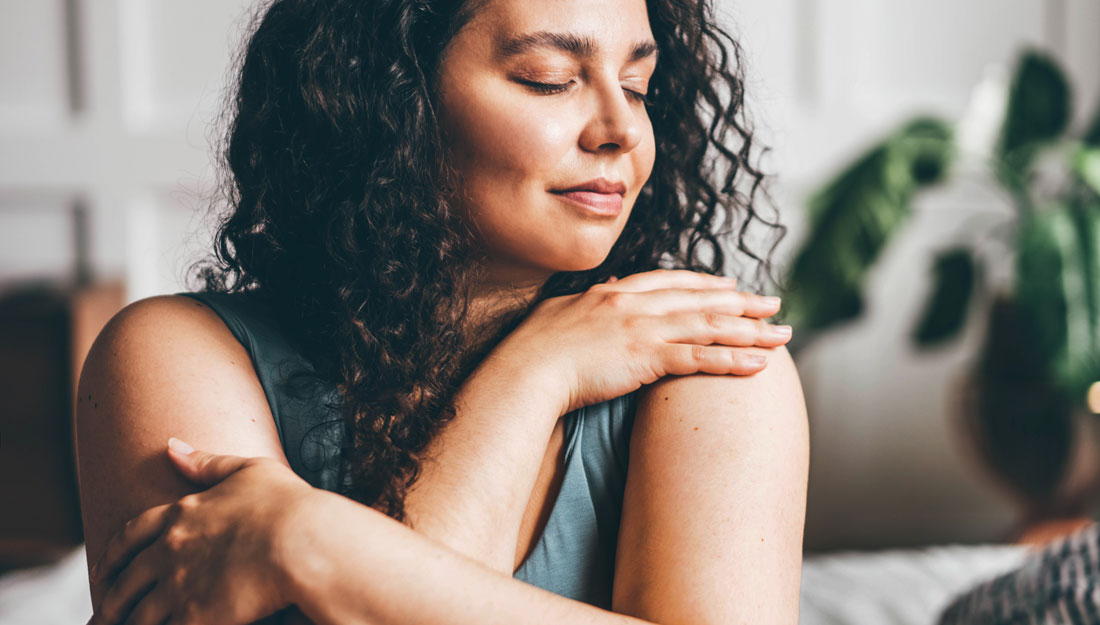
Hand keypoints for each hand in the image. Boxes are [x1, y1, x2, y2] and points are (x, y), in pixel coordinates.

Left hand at [87, 439, 317, 624]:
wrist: (303, 542)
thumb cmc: (285, 504)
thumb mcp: (248, 470)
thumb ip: (206, 462)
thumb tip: (171, 446)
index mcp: (181, 513)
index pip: (132, 534)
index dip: (114, 553)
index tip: (103, 568)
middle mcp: (171, 549)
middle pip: (127, 580)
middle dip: (112, 600)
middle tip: (102, 615)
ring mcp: (179, 585)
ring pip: (138, 614)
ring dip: (123, 624)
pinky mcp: (195, 616)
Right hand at [493, 269, 790, 414]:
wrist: (526, 370)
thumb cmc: (533, 349)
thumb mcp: (560, 313)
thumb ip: (586, 302)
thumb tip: (602, 288)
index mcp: (615, 291)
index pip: (671, 282)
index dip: (705, 284)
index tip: (731, 286)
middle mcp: (636, 303)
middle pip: (701, 300)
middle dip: (743, 303)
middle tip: (775, 304)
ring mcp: (644, 328)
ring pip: (710, 326)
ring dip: (751, 331)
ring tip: (782, 336)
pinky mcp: (648, 357)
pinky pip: (701, 358)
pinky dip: (734, 360)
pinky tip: (760, 365)